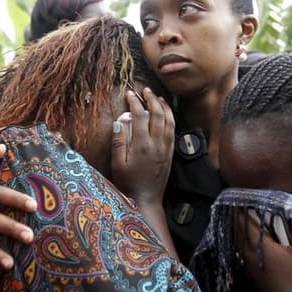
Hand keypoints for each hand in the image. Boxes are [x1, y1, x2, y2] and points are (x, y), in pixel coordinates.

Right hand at [110, 87, 174, 204]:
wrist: (146, 200)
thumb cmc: (128, 184)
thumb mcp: (118, 164)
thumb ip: (118, 142)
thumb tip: (119, 121)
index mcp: (142, 145)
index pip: (140, 116)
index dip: (135, 102)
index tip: (129, 94)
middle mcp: (156, 144)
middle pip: (157, 114)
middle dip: (151, 99)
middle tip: (145, 90)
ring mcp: (165, 148)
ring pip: (169, 121)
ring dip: (164, 106)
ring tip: (158, 97)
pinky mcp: (170, 153)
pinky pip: (173, 130)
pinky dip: (171, 118)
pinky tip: (167, 114)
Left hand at [236, 212, 291, 291]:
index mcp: (262, 247)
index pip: (248, 225)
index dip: (243, 212)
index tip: (240, 202)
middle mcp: (250, 255)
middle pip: (239, 233)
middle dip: (238, 220)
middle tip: (236, 209)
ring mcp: (249, 266)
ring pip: (238, 244)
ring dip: (237, 232)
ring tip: (238, 223)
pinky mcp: (251, 274)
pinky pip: (241, 253)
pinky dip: (240, 244)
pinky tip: (244, 243)